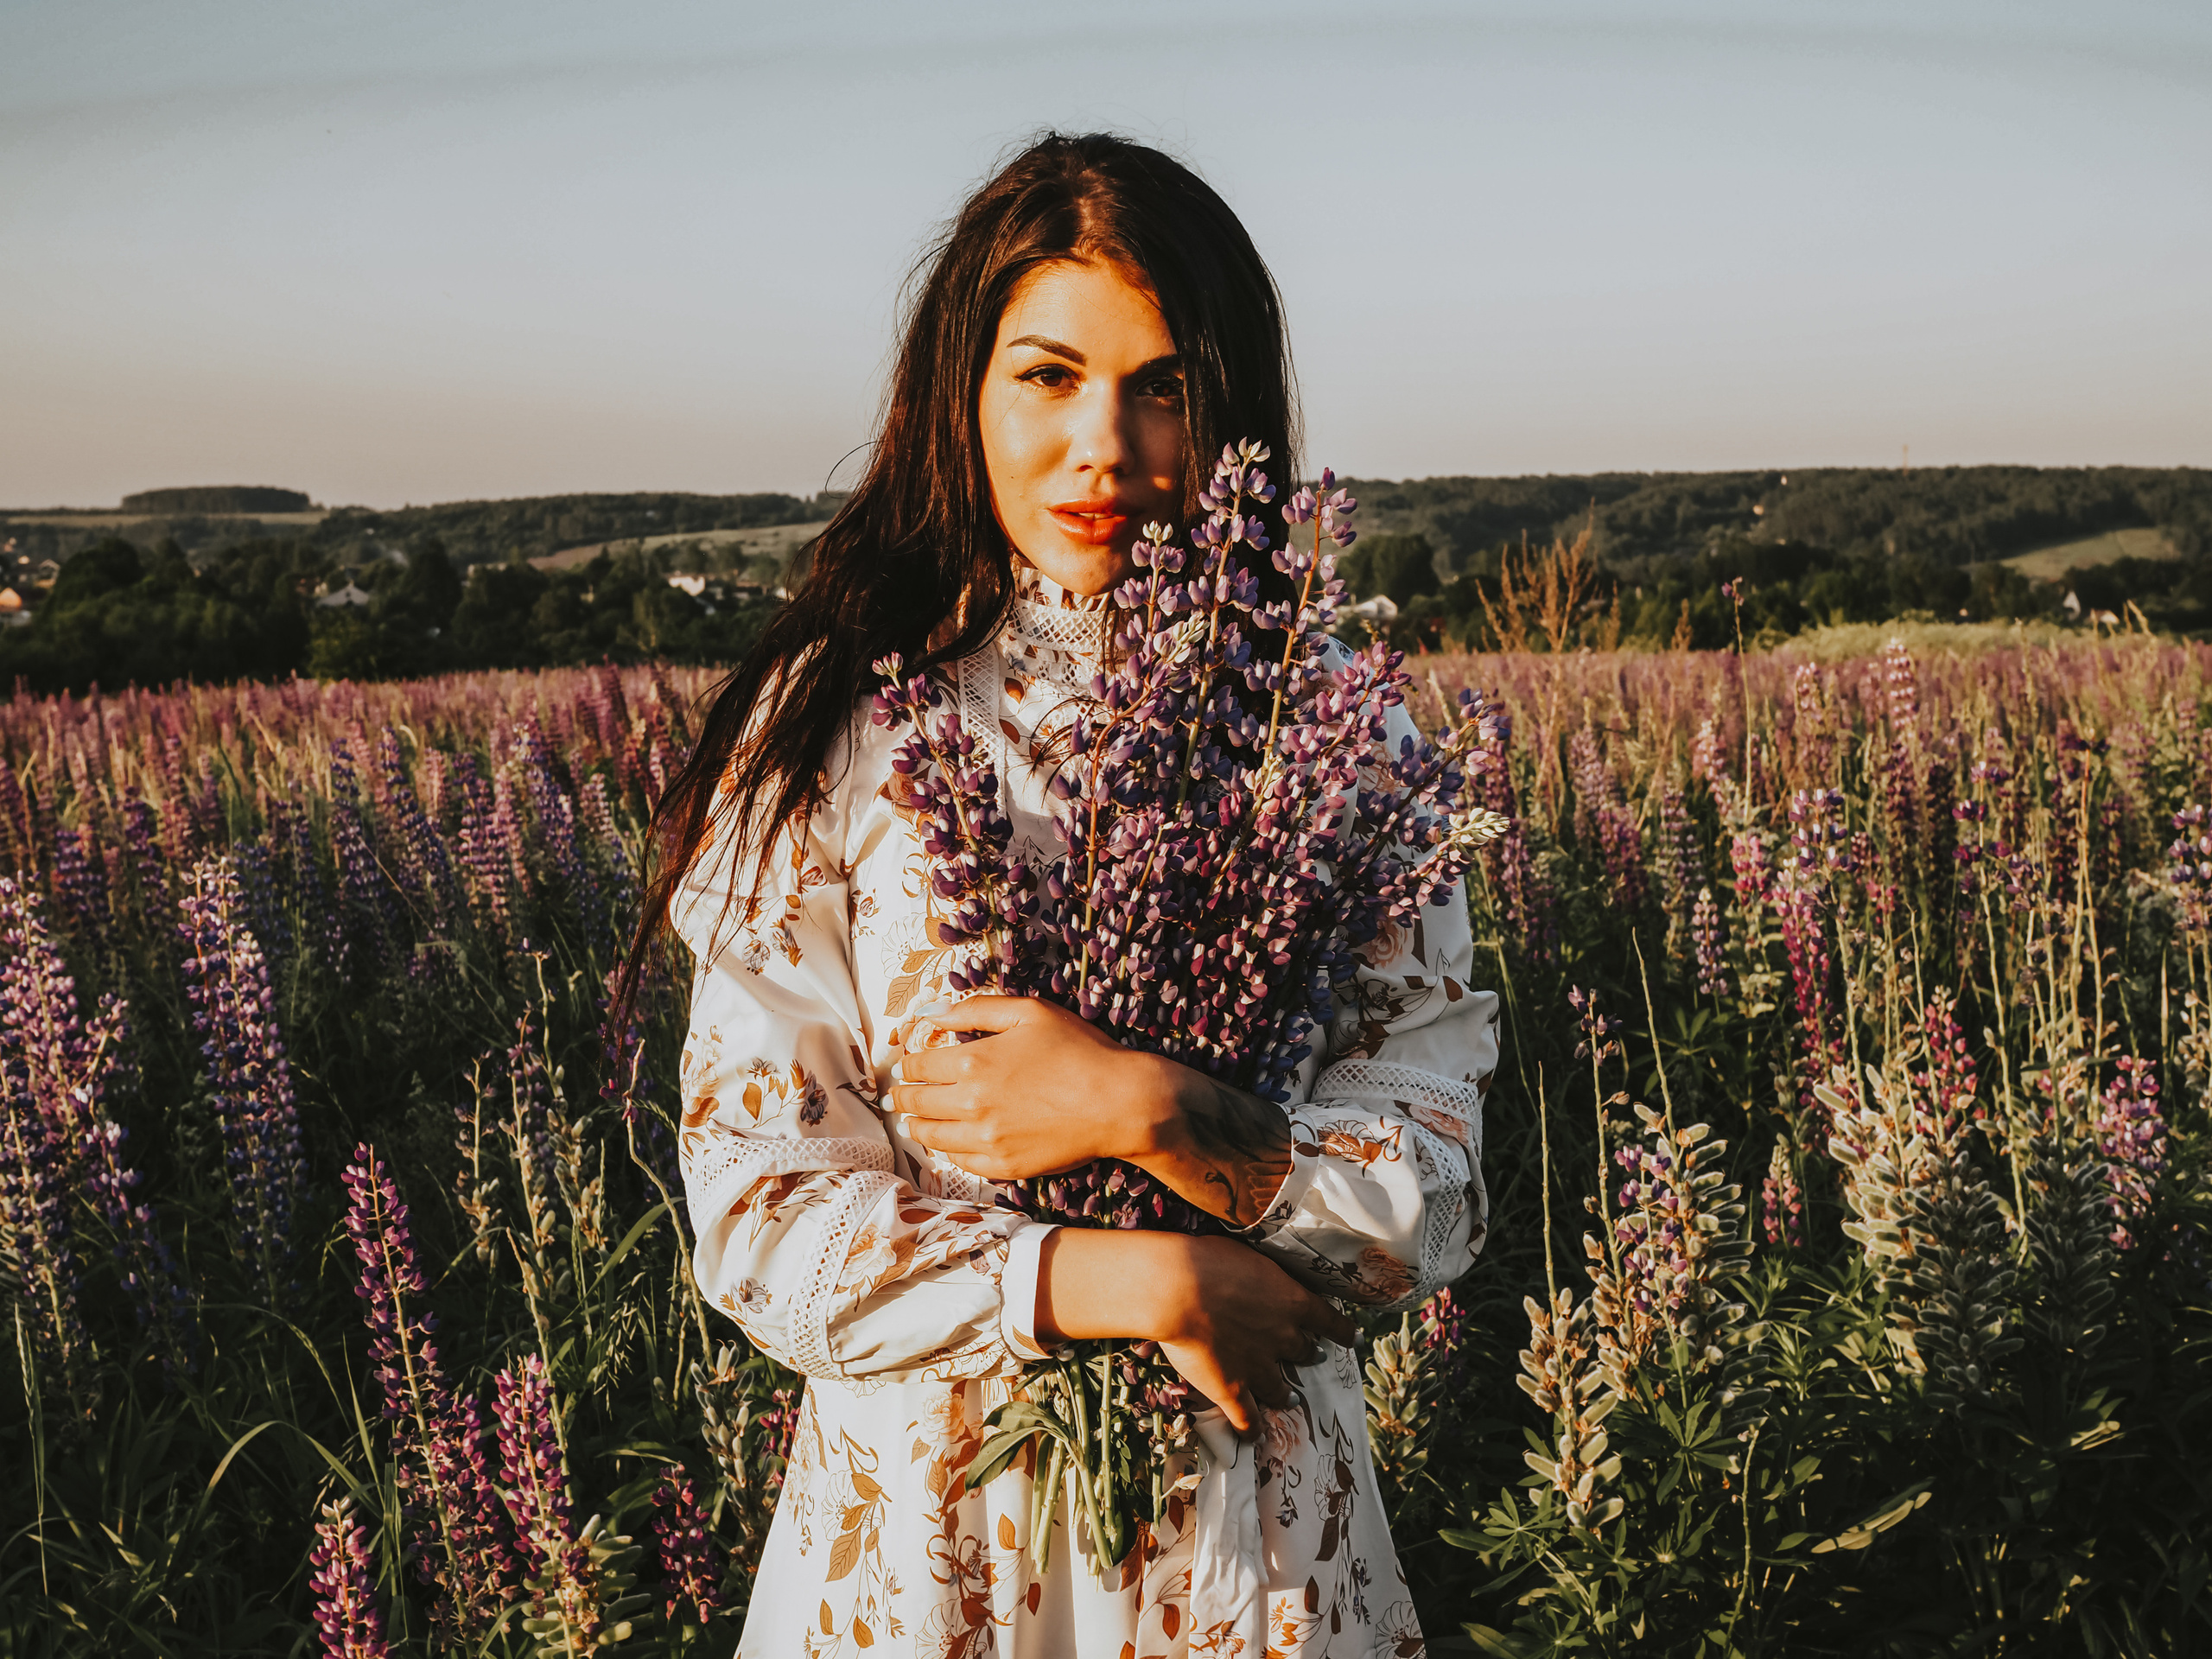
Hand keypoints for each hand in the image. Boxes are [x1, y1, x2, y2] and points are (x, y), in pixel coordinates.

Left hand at [893, 995, 1295, 1224]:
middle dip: (903, 1096)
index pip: (918, 1066)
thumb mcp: (1029, 1012)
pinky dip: (947, 1151)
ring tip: (914, 1120)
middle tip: (898, 1094)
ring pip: (932, 1137)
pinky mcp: (1004, 1166)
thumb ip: (974, 1010)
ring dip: (917, 1125)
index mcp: (971, 1063)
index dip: (907, 1063)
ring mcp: (986, 1140)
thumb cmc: (1079, 1050)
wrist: (1120, 1102)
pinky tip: (948, 1143)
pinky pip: (960, 1163)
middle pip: (917, 1104)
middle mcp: (970, 1105)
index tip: (905, 1063)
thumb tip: (931, 1014)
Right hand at [1037, 1230, 1357, 1434]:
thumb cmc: (1208, 1258)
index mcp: (1293, 1302)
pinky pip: (1247, 1418)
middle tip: (1310, 1356)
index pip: (1328, 1319)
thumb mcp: (1247, 1254)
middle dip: (1307, 1354)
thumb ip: (1261, 1272)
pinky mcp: (1232, 1389)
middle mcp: (1284, 1337)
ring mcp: (1259, 1367)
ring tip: (1290, 1399)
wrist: (1181, 1289)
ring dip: (1286, 1394)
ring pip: (1281, 1389)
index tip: (1355, 1338)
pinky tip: (1253, 1437)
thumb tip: (1257, 1269)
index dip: (1342, 1331)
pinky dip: (1251, 1429)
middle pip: (1304, 1351)